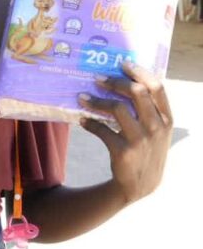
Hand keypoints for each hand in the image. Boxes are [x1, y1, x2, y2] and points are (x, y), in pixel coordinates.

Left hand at [78, 60, 172, 204]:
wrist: (140, 185)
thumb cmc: (146, 150)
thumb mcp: (157, 131)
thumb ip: (148, 111)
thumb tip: (126, 82)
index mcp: (167, 118)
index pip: (157, 87)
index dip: (140, 72)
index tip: (122, 63)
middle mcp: (156, 127)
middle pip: (137, 92)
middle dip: (115, 81)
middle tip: (97, 78)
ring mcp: (141, 139)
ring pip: (117, 108)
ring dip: (96, 100)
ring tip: (81, 97)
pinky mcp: (123, 151)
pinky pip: (101, 130)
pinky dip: (89, 123)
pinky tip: (82, 119)